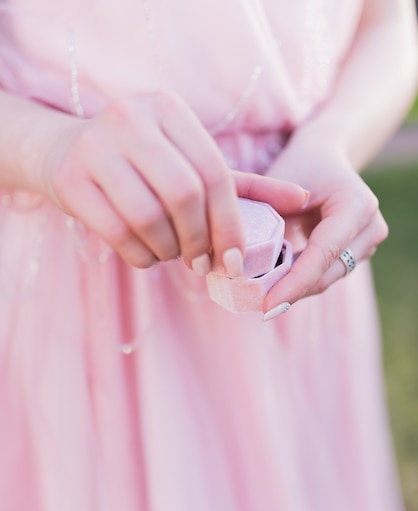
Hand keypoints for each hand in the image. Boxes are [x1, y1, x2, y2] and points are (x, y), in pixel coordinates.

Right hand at [44, 91, 246, 273]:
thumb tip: (303, 200)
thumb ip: (247, 185)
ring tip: (172, 253)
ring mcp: (94, 146)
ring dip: (169, 250)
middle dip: (199, 241)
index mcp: (169, 108)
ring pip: (149, 217)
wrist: (66, 153)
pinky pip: (117, 234)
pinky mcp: (69, 180)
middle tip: (201, 263)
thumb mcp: (194, 165)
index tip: (234, 260)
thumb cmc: (145, 165)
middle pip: (183, 194)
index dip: (229, 224)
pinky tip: (147, 254)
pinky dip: (141, 256)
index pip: (214, 173)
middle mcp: (130, 117)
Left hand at [262, 138, 387, 318]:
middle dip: (290, 292)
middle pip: (326, 273)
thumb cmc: (296, 166)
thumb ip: (266, 219)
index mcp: (355, 204)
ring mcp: (368, 243)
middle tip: (254, 307)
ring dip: (294, 289)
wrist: (324, 158)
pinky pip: (325, 275)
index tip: (266, 307)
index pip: (322, 254)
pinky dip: (299, 282)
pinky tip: (272, 288)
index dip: (294, 284)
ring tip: (259, 299)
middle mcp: (371, 227)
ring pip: (326, 279)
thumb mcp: (277, 184)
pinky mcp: (358, 254)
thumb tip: (242, 263)